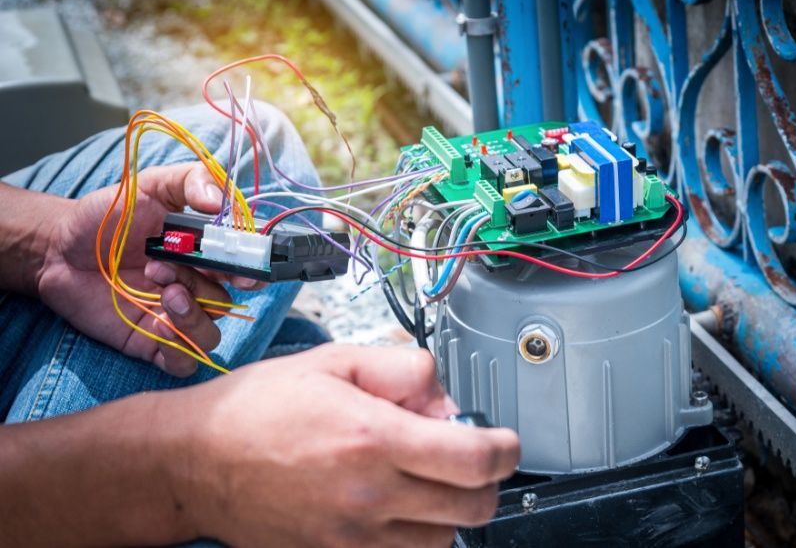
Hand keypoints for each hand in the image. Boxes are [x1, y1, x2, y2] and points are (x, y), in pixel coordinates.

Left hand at [36, 162, 262, 375]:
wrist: (59, 248)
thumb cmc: (107, 217)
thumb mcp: (149, 186)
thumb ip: (190, 181)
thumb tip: (219, 201)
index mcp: (207, 255)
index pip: (248, 269)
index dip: (253, 273)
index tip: (241, 272)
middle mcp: (198, 288)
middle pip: (229, 303)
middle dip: (205, 289)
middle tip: (166, 270)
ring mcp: (176, 318)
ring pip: (211, 335)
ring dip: (192, 317)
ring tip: (161, 294)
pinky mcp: (152, 344)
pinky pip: (184, 363)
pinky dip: (179, 349)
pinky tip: (157, 326)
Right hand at [167, 344, 519, 546]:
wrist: (194, 460)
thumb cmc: (256, 409)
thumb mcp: (333, 360)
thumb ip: (402, 368)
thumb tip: (444, 396)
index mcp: (373, 438)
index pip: (476, 459)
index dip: (505, 448)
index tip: (503, 441)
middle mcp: (369, 495)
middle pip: (473, 507)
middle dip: (482, 479)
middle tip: (461, 456)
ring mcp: (353, 538)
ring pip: (443, 539)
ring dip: (447, 509)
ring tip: (417, 479)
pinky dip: (412, 536)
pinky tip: (392, 507)